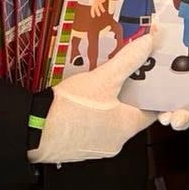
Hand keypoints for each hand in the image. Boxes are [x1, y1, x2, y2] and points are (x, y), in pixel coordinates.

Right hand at [30, 29, 156, 163]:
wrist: (35, 130)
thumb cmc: (71, 108)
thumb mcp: (103, 78)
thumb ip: (128, 60)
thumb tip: (148, 42)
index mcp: (127, 127)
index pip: (152, 111)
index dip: (153, 93)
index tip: (152, 78)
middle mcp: (116, 142)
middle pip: (132, 115)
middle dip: (129, 94)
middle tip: (126, 74)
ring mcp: (98, 147)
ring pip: (112, 121)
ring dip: (110, 104)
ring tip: (104, 82)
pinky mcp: (81, 147)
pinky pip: (96, 128)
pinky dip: (96, 114)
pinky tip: (86, 99)